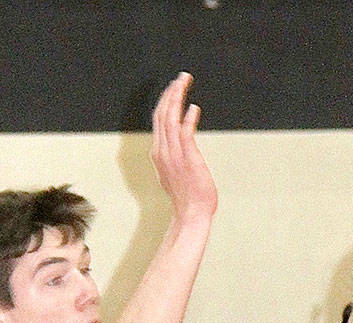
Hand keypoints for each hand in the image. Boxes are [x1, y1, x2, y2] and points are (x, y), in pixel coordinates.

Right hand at [151, 72, 216, 223]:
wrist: (191, 214)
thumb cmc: (186, 197)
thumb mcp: (172, 174)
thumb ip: (172, 157)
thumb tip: (175, 144)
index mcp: (158, 153)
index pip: (159, 120)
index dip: (165, 101)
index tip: (174, 88)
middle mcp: (163, 151)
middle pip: (162, 114)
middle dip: (171, 93)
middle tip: (181, 78)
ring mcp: (174, 155)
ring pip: (171, 119)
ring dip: (178, 99)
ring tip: (184, 83)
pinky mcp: (188, 159)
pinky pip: (185, 133)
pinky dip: (188, 119)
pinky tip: (194, 108)